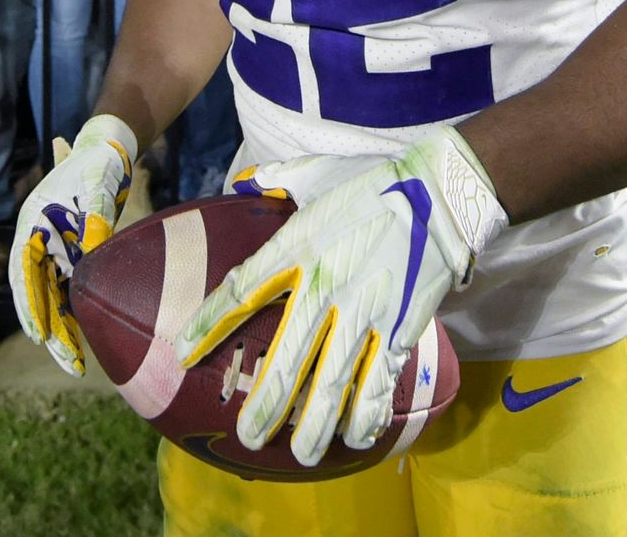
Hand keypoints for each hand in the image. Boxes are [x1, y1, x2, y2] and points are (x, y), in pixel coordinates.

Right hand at [8, 115, 137, 375]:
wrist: (108, 150)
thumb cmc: (99, 164)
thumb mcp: (99, 188)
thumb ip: (95, 220)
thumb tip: (94, 256)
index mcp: (33, 223)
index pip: (25, 270)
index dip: (30, 304)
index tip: (39, 335)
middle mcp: (38, 241)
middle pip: (36, 293)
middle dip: (49, 330)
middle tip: (68, 363)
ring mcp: (53, 251)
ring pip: (50, 299)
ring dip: (61, 331)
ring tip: (75, 366)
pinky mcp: (70, 257)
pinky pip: (67, 294)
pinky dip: (73, 318)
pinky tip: (83, 345)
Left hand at [174, 129, 506, 465]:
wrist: (444, 192)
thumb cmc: (377, 181)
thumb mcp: (317, 173)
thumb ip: (277, 181)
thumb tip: (245, 182)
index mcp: (298, 246)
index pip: (242, 290)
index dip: (209, 325)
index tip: (183, 354)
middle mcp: (326, 286)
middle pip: (287, 357)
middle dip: (266, 402)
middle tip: (248, 436)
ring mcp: (366, 311)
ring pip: (335, 381)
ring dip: (317, 423)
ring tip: (303, 453)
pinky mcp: (403, 325)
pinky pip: (382, 379)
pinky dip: (370, 412)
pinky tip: (357, 436)